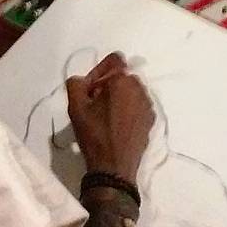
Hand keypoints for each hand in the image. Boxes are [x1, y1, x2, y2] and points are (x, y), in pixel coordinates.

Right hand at [66, 53, 153, 183]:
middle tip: (94, 103)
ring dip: (118, 97)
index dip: (99, 70)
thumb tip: (82, 81)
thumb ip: (76, 83)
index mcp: (123, 80)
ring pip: (131, 91)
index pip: (114, 59)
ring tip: (105, 116)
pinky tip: (116, 126)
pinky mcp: (151, 120)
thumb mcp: (75, 106)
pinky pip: (137, 106)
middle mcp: (140, 88)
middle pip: (122, 76)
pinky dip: (128, 110)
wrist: (113, 167)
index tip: (90, 89)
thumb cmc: (94, 134)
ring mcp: (148, 105)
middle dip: (108, 85)